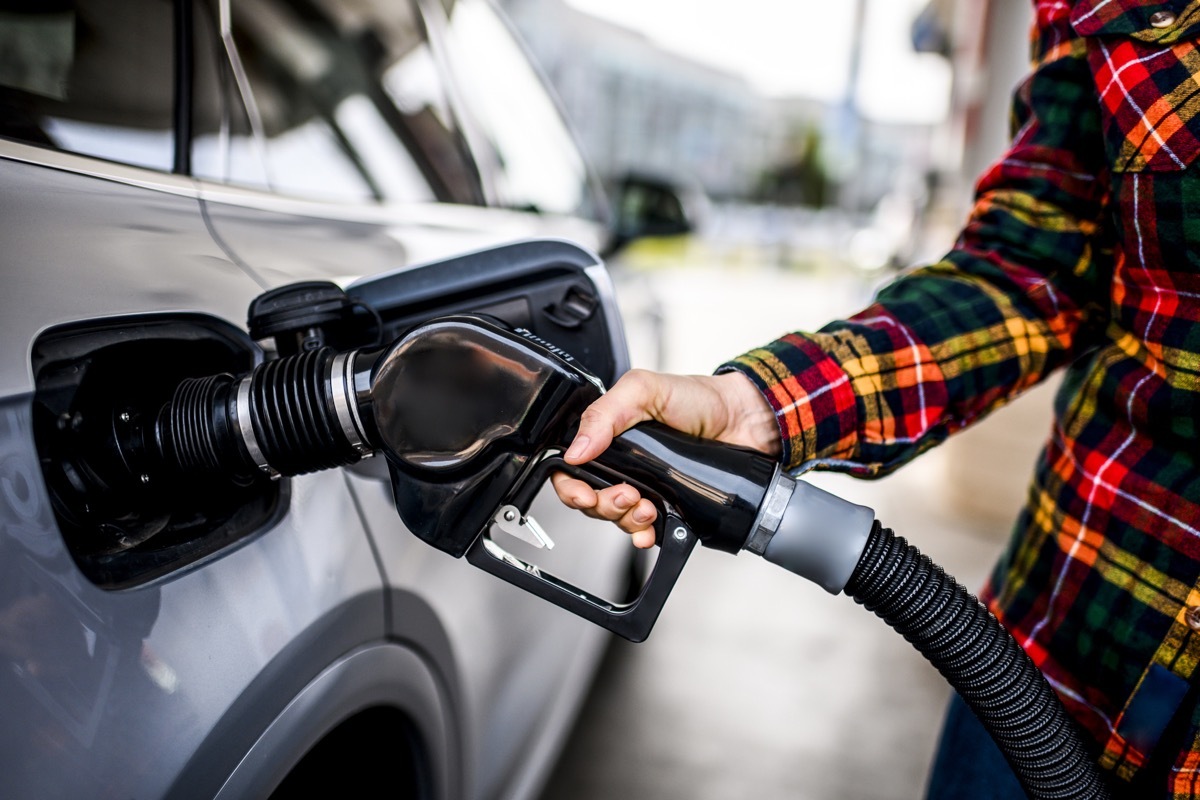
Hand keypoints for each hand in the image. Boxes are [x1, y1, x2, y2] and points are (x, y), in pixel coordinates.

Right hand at [551, 368, 779, 547]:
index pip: (573, 468)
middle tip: (627, 495)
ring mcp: (646, 486)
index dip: (572, 487)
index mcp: (609, 436)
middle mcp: (623, 464)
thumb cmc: (699, 398)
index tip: (585, 494)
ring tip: (647, 506)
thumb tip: (577, 449)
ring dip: (625, 519)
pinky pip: (645, 529)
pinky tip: (651, 529)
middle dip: (604, 505)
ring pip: (616, 517)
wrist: (745, 419)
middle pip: (591, 500)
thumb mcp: (644, 390)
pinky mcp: (669, 504)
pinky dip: (643, 534)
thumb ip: (605, 413)